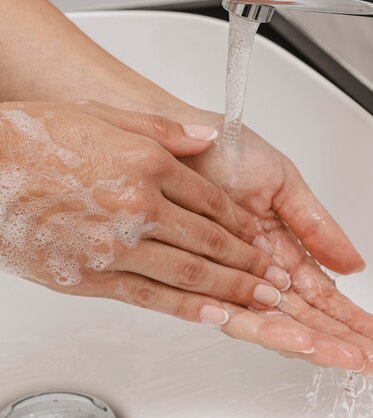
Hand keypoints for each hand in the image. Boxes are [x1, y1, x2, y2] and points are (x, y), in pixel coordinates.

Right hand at [0, 101, 295, 324]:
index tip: (260, 235)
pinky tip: (215, 315)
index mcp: (144, 164)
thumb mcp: (103, 116)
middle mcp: (136, 206)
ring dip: (232, 288)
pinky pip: (151, 297)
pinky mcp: (92, 277)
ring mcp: (115, 246)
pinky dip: (188, 308)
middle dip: (249, 261)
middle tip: (276, 277)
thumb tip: (205, 137)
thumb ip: (161, 129)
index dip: (241, 221)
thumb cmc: (36, 139)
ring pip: (190, 272)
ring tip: (262, 300)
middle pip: (210, 240)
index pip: (210, 199)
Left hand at [180, 111, 372, 376]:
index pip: (318, 289)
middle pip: (300, 313)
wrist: (181, 137)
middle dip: (339, 338)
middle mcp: (254, 266)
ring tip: (347, 355)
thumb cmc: (225, 150)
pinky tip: (299, 340)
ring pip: (273, 320)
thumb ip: (316, 225)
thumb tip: (353, 265)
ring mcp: (228, 274)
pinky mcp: (200, 279)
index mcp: (277, 245)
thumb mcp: (283, 183)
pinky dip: (270, 328)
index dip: (348, 314)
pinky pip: (236, 312)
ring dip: (313, 339)